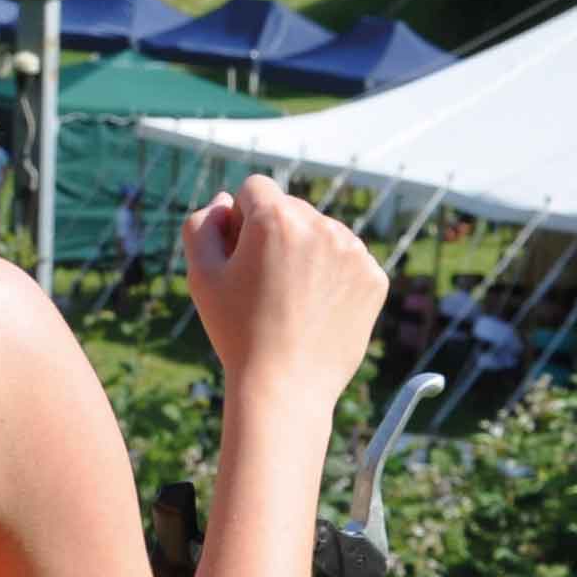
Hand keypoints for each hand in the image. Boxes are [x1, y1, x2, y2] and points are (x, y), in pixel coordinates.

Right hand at [181, 173, 385, 412]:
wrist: (285, 387)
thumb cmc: (237, 331)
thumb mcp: (202, 275)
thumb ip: (202, 224)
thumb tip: (225, 200)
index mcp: (276, 217)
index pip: (254, 188)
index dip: (239, 221)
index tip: (240, 259)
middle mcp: (322, 225)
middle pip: (291, 210)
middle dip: (274, 235)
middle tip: (263, 286)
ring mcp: (354, 251)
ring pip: (321, 234)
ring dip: (305, 253)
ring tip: (291, 300)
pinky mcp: (374, 278)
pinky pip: (347, 260)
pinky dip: (332, 277)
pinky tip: (315, 309)